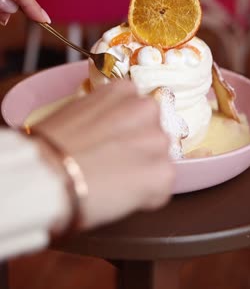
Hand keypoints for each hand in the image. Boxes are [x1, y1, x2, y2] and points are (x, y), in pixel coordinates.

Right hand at [34, 80, 174, 229]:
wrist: (46, 175)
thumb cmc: (50, 147)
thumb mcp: (76, 112)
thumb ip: (101, 114)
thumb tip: (107, 130)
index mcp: (123, 90)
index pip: (139, 110)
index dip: (125, 131)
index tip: (111, 143)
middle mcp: (146, 108)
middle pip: (153, 132)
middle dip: (138, 149)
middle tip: (113, 165)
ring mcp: (158, 139)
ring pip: (160, 159)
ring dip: (144, 172)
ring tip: (113, 182)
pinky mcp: (163, 172)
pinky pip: (161, 188)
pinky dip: (145, 197)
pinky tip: (120, 197)